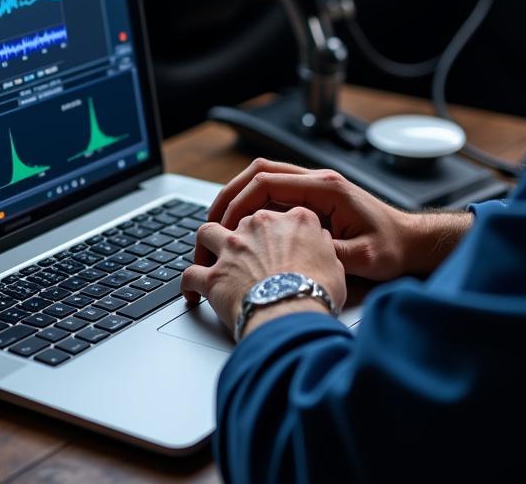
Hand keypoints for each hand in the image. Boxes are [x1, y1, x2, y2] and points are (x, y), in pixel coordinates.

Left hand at [180, 206, 346, 335]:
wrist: (292, 312)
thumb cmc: (317, 292)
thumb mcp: (336, 263)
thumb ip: (323, 247)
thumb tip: (320, 244)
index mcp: (293, 219)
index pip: (281, 212)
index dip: (278, 228)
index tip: (277, 240)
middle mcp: (259, 225)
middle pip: (242, 219)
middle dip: (242, 235)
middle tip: (244, 254)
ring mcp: (233, 247)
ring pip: (208, 232)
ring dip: (206, 244)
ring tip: (208, 256)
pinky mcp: (214, 274)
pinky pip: (191, 274)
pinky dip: (189, 284)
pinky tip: (192, 294)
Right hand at [189, 158, 465, 291]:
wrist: (412, 242)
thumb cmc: (392, 248)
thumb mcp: (362, 258)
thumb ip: (327, 254)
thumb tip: (294, 258)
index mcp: (325, 188)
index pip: (267, 181)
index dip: (239, 202)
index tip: (223, 226)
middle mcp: (316, 181)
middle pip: (258, 174)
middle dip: (229, 196)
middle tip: (209, 224)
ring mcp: (313, 189)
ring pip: (263, 182)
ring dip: (238, 200)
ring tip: (219, 228)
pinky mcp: (312, 201)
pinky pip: (273, 196)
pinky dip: (253, 210)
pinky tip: (243, 232)